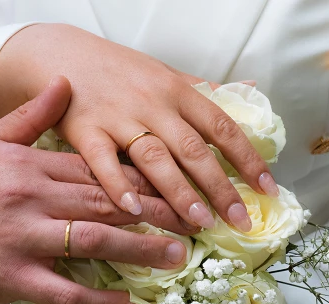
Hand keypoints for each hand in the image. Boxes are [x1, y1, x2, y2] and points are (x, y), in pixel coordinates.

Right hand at [0, 24, 279, 232]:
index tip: (268, 189)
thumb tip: (250, 90)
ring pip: (155, 158)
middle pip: (193, 149)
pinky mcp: (84, 130)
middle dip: (220, 187)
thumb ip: (202, 90)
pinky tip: (133, 211)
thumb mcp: (164, 74)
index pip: (221, 127)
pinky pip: (103, 162)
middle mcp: (152, 104)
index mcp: (177, 91)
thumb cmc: (118, 71)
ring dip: (178, 193)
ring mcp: (118, 117)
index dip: (247, 159)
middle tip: (239, 220)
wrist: (60, 54)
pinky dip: (119, 186)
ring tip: (198, 223)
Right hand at [0, 77, 193, 303]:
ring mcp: (26, 239)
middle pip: (106, 202)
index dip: (138, 179)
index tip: (173, 186)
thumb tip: (64, 82)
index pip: (96, 169)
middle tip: (193, 221)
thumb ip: (30, 116)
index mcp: (29, 165)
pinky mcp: (15, 277)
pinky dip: (99, 300)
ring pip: (94, 242)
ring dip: (140, 250)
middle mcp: (33, 199)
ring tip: (176, 257)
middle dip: (155, 212)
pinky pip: (65, 290)